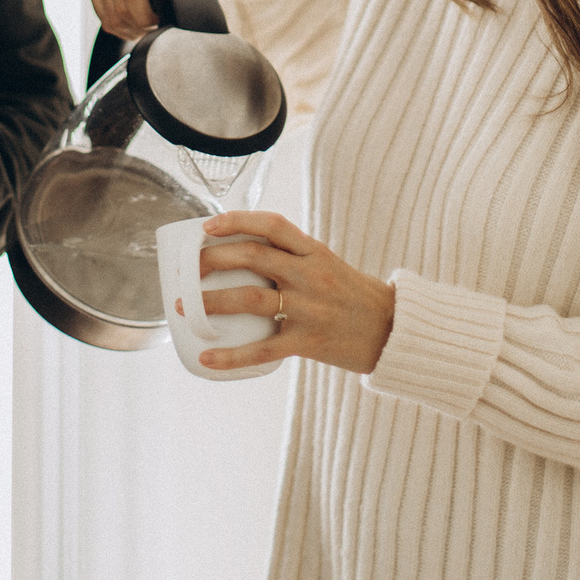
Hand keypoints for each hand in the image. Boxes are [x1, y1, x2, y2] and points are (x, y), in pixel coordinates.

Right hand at [82, 0, 223, 39]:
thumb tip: (186, 4)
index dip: (145, 16)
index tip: (161, 22)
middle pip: (118, 5)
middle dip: (140, 25)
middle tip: (157, 26)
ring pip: (108, 13)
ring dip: (130, 28)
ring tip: (148, 25)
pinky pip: (99, 13)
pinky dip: (118, 25)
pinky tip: (135, 21)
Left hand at [187, 211, 394, 376]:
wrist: (393, 331)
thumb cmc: (353, 296)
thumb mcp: (327, 265)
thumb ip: (292, 258)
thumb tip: (241, 253)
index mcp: (314, 251)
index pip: (273, 225)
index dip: (237, 220)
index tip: (208, 225)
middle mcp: (311, 275)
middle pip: (253, 257)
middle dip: (213, 260)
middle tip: (188, 269)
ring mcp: (310, 308)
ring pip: (252, 299)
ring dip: (212, 302)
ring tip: (185, 307)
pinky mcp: (310, 342)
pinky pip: (264, 350)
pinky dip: (231, 356)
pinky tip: (207, 359)